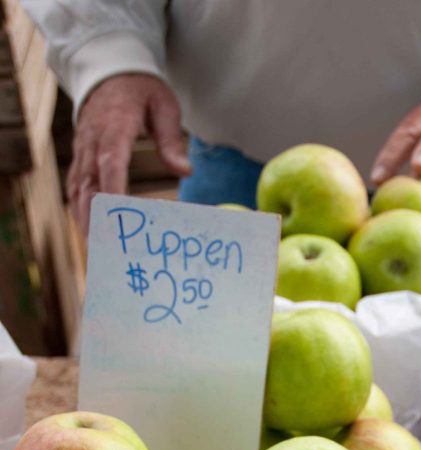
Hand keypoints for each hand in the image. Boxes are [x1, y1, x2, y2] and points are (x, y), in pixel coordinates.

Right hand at [68, 73, 191, 234]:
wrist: (110, 71)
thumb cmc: (142, 91)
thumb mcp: (165, 108)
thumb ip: (172, 141)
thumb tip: (185, 172)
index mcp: (115, 125)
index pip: (111, 161)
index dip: (113, 189)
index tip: (121, 215)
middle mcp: (93, 140)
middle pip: (90, 182)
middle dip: (96, 217)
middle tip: (107, 247)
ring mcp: (83, 149)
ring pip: (79, 188)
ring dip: (86, 218)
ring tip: (97, 249)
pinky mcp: (80, 156)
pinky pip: (76, 185)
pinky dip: (80, 209)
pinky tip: (89, 231)